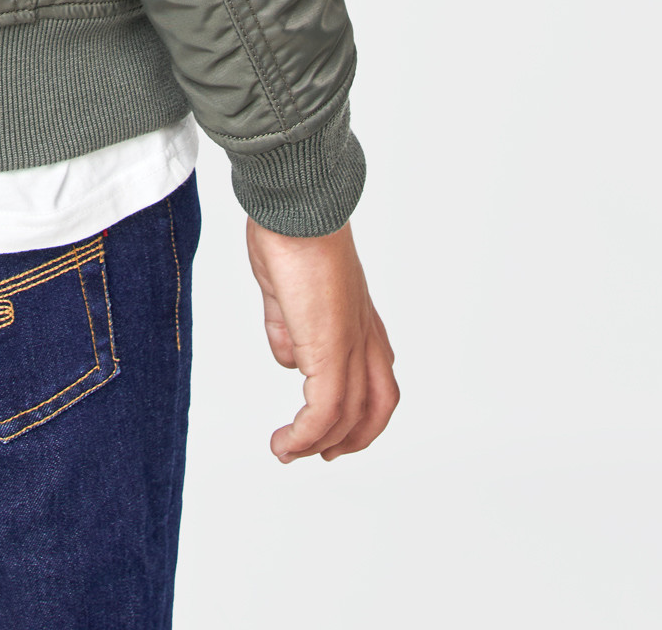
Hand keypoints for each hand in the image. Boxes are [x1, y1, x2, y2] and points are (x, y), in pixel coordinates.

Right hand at [245, 217, 398, 461]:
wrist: (296, 206)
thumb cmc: (288, 232)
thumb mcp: (286, 290)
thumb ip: (287, 326)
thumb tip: (288, 357)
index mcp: (358, 318)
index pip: (377, 378)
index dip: (360, 410)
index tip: (331, 428)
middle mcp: (364, 335)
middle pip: (378, 406)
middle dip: (352, 438)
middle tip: (321, 454)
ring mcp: (351, 344)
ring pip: (349, 416)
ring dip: (318, 444)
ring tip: (287, 452)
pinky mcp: (330, 350)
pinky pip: (323, 411)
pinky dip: (305, 435)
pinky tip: (284, 442)